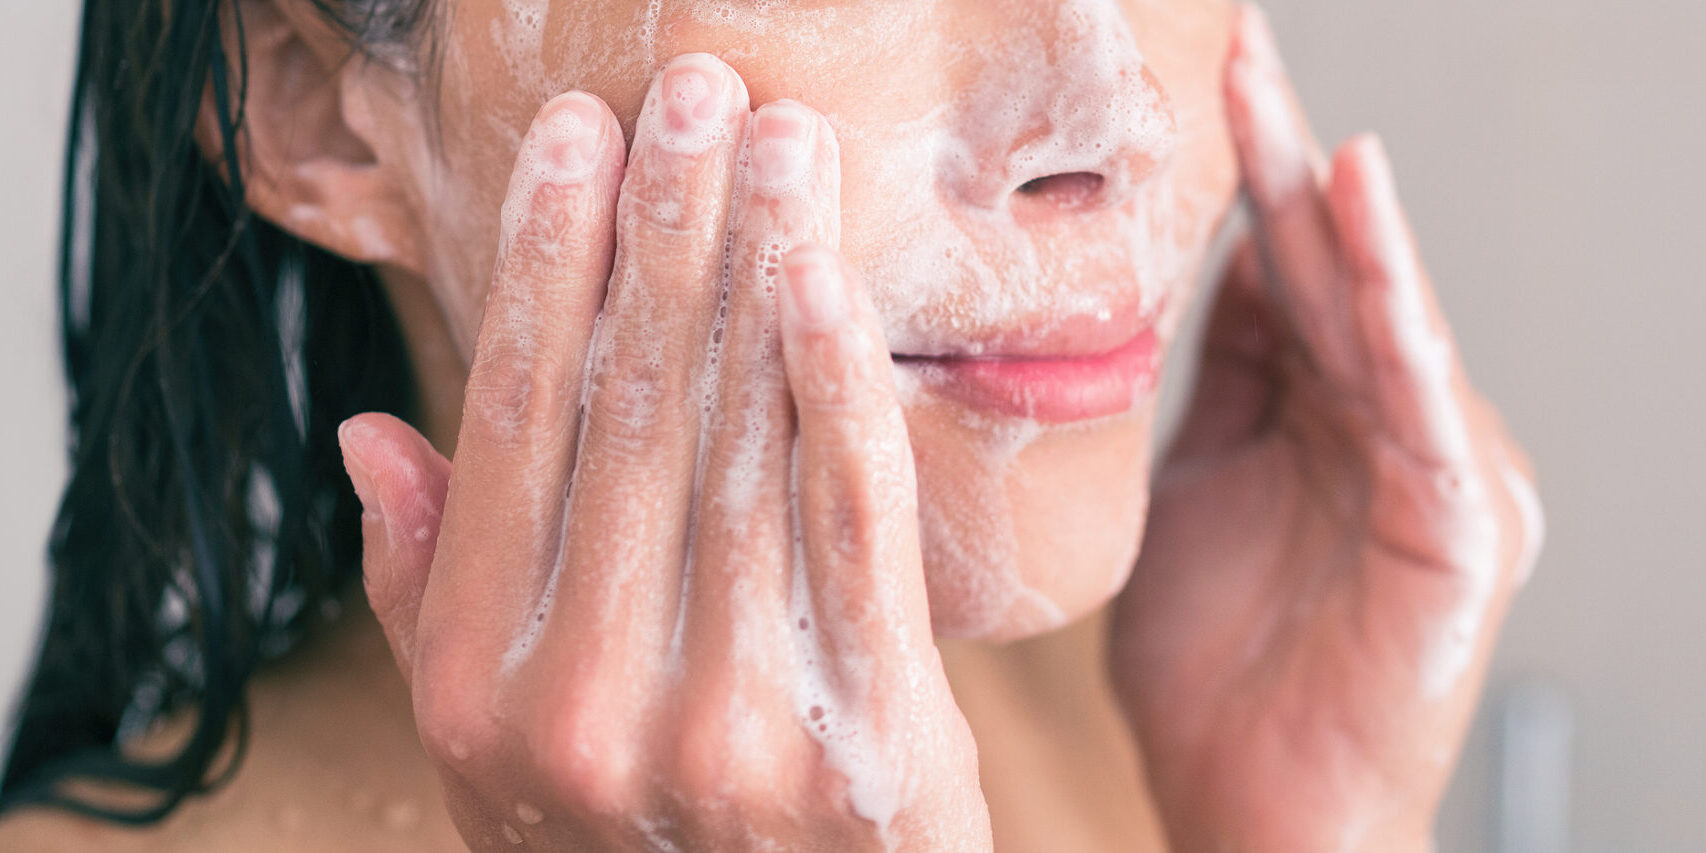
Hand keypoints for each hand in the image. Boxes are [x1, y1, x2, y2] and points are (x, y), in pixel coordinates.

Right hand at [337, 54, 989, 851]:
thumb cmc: (629, 852)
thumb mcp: (493, 754)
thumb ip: (431, 598)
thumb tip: (373, 438)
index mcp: (481, 687)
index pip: (512, 430)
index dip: (542, 269)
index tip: (573, 145)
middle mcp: (588, 699)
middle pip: (630, 411)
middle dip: (662, 231)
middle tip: (690, 94)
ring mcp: (729, 724)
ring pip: (741, 446)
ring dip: (756, 271)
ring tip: (776, 143)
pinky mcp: (869, 738)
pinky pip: (853, 527)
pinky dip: (839, 390)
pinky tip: (826, 280)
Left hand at [1108, 8, 1544, 850]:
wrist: (1257, 809)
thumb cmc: (1216, 676)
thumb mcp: (1184, 495)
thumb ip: (1205, 393)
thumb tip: (1190, 286)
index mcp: (1313, 419)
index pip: (1277, 277)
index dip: (1238, 184)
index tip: (1198, 90)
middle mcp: (1380, 427)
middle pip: (1327, 273)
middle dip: (1278, 164)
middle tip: (1237, 55)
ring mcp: (1429, 467)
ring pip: (1378, 316)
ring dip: (1335, 213)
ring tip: (1285, 110)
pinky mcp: (1462, 521)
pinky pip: (1419, 395)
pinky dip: (1396, 304)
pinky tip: (1362, 214)